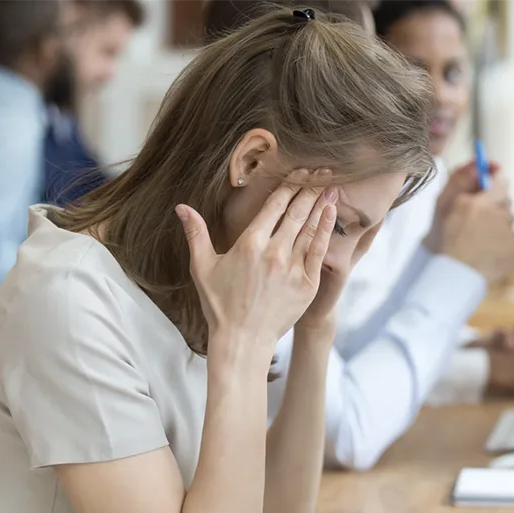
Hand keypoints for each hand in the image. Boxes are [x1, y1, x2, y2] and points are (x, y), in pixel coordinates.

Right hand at [179, 171, 336, 347]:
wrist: (243, 341)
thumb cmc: (220, 305)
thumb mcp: (202, 267)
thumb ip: (196, 233)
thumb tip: (181, 207)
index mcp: (249, 244)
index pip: (274, 206)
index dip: (288, 186)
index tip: (299, 172)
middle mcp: (273, 253)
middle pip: (296, 212)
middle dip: (309, 189)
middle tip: (321, 171)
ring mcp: (292, 268)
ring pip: (310, 228)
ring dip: (321, 204)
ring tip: (331, 186)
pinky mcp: (306, 284)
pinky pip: (319, 250)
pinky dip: (326, 229)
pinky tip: (332, 213)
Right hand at [425, 160, 506, 252]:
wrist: (452, 276)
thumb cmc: (444, 241)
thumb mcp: (443, 205)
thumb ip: (460, 181)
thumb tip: (476, 165)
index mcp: (480, 204)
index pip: (499, 180)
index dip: (496, 177)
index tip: (492, 173)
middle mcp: (497, 217)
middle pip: (505, 201)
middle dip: (494, 204)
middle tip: (477, 213)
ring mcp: (508, 235)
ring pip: (507, 221)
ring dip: (496, 224)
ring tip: (476, 237)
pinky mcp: (513, 250)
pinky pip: (509, 239)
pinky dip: (499, 242)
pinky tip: (484, 250)